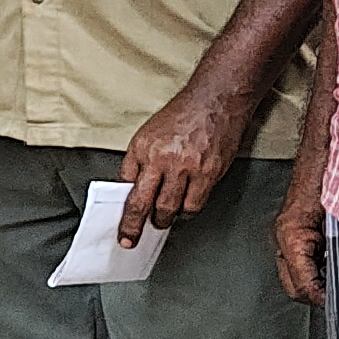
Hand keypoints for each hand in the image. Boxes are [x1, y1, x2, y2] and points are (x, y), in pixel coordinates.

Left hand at [115, 76, 258, 242]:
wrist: (215, 101)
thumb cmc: (183, 115)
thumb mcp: (148, 133)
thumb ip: (138, 162)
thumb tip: (130, 189)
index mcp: (143, 148)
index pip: (126, 188)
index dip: (124, 214)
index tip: (123, 231)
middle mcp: (162, 159)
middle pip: (144, 203)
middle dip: (137, 226)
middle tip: (134, 238)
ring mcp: (187, 167)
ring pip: (170, 208)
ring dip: (164, 219)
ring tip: (162, 220)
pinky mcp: (208, 173)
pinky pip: (194, 204)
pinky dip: (187, 211)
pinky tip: (184, 209)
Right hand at [274, 159, 329, 306]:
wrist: (326, 148)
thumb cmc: (333, 174)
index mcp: (292, 235)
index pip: (301, 286)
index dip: (323, 298)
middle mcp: (285, 236)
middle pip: (294, 287)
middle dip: (317, 294)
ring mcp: (287, 233)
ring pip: (295, 275)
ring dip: (318, 280)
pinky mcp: (295, 229)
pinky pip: (301, 260)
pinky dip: (318, 266)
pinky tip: (336, 259)